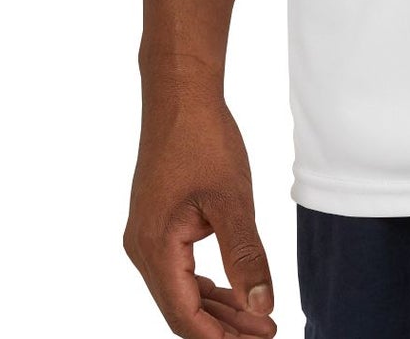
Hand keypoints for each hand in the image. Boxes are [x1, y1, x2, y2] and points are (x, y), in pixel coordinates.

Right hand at [124, 81, 277, 337]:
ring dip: (217, 307)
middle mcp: (142, 248)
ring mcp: (147, 235)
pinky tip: (232, 291)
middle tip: (266, 333)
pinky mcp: (157, 222)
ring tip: (258, 318)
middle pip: (181, 308)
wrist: (180, 95)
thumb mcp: (232, 201)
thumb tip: (262, 307)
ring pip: (180, 289)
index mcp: (155, 248)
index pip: (185, 315)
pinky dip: (205, 284)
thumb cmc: (203, 141)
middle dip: (223, 326)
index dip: (220, 337)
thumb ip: (246, 257)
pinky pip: (179, 268)